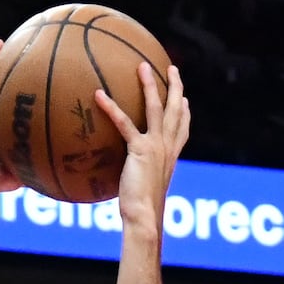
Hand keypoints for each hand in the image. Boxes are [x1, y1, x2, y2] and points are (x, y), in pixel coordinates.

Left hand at [88, 59, 190, 229]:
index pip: (182, 131)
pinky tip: (98, 94)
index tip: (185, 100)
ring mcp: (157, 146)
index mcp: (171, 157)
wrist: (145, 217)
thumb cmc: (142, 213)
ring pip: (156, 108)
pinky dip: (111, 108)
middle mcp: (168, 148)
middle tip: (172, 70)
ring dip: (149, 85)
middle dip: (176, 88)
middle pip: (176, 111)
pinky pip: (124, 123)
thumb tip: (125, 184)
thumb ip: (138, 180)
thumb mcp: (144, 192)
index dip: (185, 114)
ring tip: (142, 66)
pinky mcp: (141, 149)